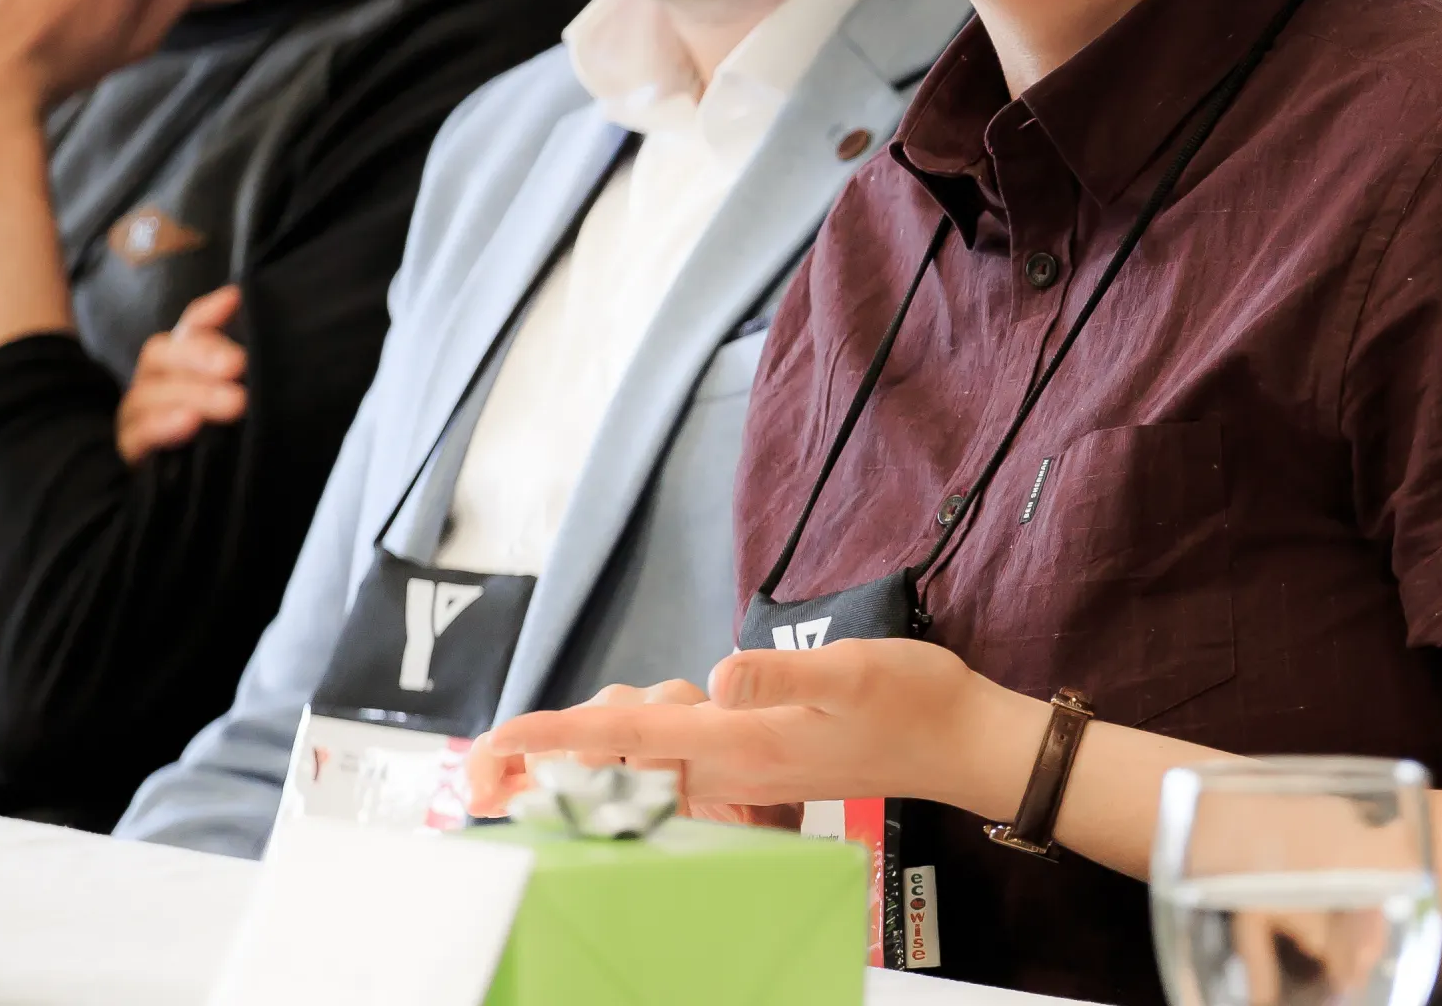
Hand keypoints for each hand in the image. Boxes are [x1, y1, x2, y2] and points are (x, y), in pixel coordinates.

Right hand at [115, 285, 247, 462]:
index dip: (208, 312)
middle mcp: (153, 382)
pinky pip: (137, 435)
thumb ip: (241, 369)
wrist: (186, 497)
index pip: (188, 327)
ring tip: (232, 402)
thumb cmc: (216, 440)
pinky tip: (189, 424)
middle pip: (162, 353)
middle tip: (237, 365)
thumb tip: (256, 326)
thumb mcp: (235, 397)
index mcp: (179, 364)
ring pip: (149, 393)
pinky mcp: (129, 451)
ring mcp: (136, 415)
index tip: (234, 299)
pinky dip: (162, 426)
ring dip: (193, 394)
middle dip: (200, 354)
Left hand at [463, 640, 1033, 822]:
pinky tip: (630, 736)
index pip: (628, 743)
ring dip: (588, 754)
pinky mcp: (758, 762)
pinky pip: (672, 765)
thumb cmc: (914, 703)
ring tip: (535, 750)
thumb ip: (788, 673)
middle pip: (616, 766)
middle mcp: (729, 764)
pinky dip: (631, 753)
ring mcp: (742, 769)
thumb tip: (720, 674)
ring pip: (640, 765)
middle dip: (549, 762)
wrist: (961, 743)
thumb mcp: (855, 672)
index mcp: (740, 742)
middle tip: (481, 769)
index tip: (495, 746)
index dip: (557, 741)